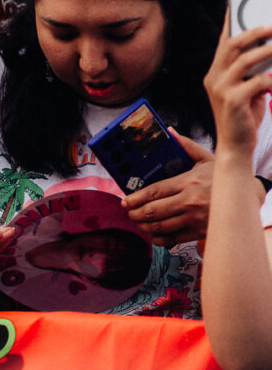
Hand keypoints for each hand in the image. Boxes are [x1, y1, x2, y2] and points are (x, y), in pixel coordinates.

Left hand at [123, 131, 214, 246]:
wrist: (244, 196)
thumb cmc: (220, 177)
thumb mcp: (204, 158)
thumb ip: (185, 145)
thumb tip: (168, 131)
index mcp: (188, 182)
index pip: (155, 191)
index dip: (136, 198)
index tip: (125, 201)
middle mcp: (190, 201)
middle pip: (154, 211)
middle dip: (136, 213)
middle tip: (129, 212)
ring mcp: (195, 218)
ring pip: (161, 226)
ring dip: (144, 226)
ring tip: (137, 221)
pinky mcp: (200, 231)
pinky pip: (174, 238)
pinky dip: (160, 238)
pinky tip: (153, 233)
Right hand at [205, 16, 271, 157]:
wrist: (235, 146)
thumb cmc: (243, 117)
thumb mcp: (247, 90)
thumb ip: (253, 72)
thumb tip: (269, 53)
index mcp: (216, 72)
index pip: (223, 42)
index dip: (230, 23)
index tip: (238, 7)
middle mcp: (214, 78)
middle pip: (230, 47)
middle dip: (252, 33)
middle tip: (270, 27)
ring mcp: (221, 90)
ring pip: (243, 62)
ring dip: (265, 52)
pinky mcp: (233, 102)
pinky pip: (256, 83)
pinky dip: (271, 80)